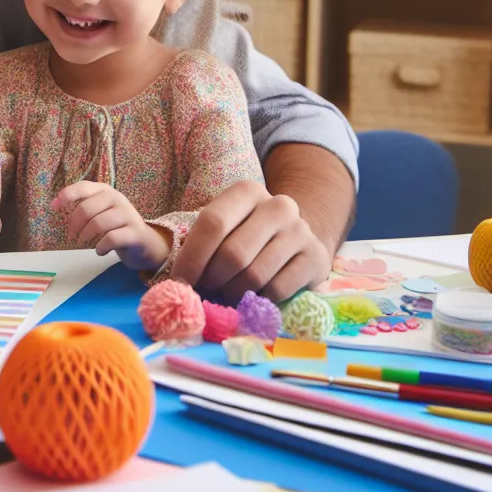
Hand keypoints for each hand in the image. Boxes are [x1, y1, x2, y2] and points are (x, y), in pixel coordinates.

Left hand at [52, 181, 170, 271]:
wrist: (145, 242)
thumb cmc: (116, 226)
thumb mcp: (101, 210)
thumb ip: (83, 205)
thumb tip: (55, 203)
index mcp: (106, 191)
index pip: (83, 186)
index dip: (67, 195)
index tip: (54, 207)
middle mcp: (117, 199)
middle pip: (87, 209)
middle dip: (74, 224)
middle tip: (72, 236)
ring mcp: (128, 215)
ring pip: (98, 223)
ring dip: (87, 236)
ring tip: (85, 242)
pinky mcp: (135, 233)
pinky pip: (112, 238)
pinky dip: (101, 247)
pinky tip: (100, 250)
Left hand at [170, 181, 331, 301]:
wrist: (297, 237)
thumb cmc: (248, 234)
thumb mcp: (226, 225)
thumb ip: (200, 241)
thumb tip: (175, 279)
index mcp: (247, 191)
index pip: (212, 223)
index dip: (192, 257)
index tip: (179, 281)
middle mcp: (278, 206)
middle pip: (233, 254)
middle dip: (212, 279)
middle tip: (205, 289)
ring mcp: (300, 231)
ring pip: (254, 276)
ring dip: (233, 292)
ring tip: (227, 291)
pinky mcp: (316, 258)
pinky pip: (276, 290)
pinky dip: (258, 300)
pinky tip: (254, 295)